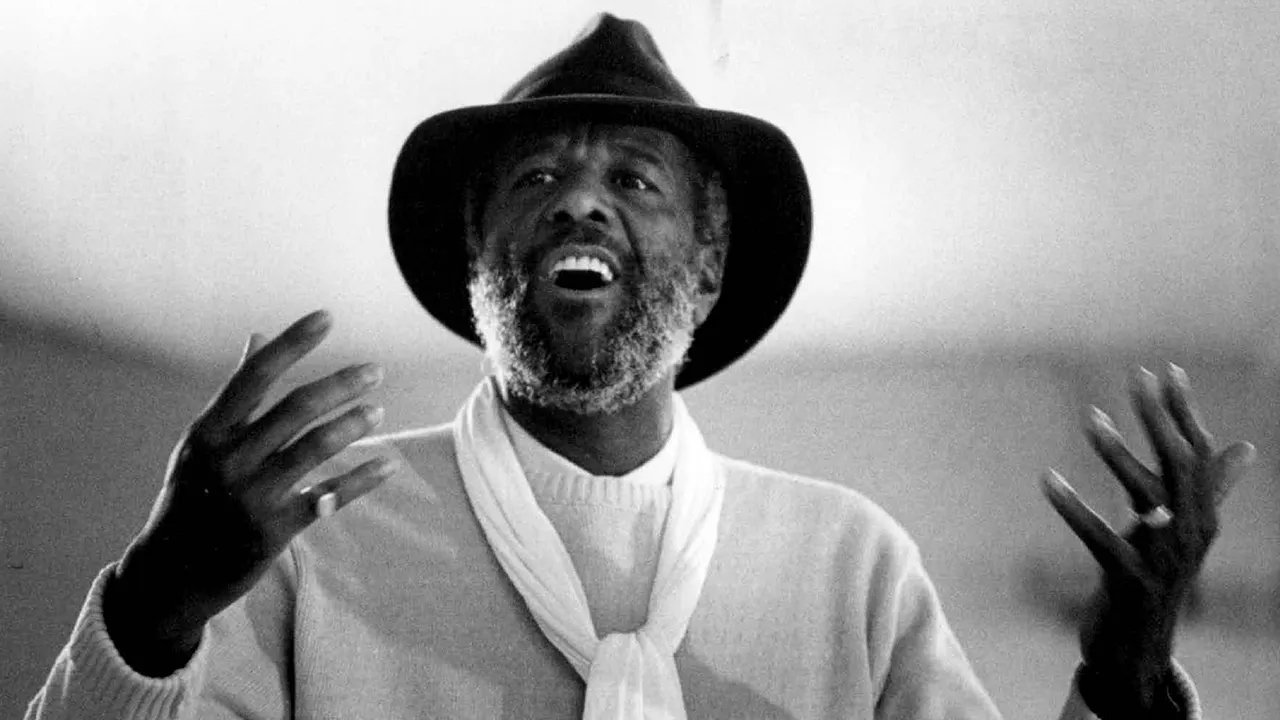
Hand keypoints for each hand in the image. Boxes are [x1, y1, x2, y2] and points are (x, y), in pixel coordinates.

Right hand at [104, 310, 396, 675]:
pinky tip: (388, 464)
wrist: (169, 575)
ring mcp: (251, 496)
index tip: (327, 317)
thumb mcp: (202, 444)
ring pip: (314, 449)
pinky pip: (328, 497)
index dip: (292, 344)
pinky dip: (361, 479)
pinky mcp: (273, 531)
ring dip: (353, 426)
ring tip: (378, 412)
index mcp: (209, 432)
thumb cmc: (191, 496)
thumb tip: (258, 337)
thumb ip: (237, 394)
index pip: (255, 376)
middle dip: (340, 385)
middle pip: (295, 409)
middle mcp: (229, 460)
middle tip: (375, 372)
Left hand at [1040, 363, 1254, 714]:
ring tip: (1089, 416)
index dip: (1183, 412)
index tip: (1166, 369)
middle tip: (1135, 377)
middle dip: (1159, 418)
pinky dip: (1073, 507)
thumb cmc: (1151, 579)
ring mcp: (1163, 559)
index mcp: (1200, 517)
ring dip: (1116, 453)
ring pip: (1144, 497)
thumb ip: (1206, 488)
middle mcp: (1190, 534)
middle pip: (1180, 466)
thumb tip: (1245, 448)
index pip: (1199, 455)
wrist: (1137, 649)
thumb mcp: (1178, 531)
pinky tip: (1046, 479)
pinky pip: (1100, 538)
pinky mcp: (1129, 581)